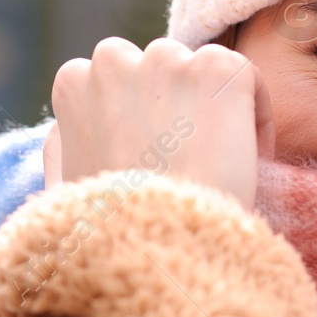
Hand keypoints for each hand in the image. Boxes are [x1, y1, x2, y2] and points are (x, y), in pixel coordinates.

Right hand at [43, 37, 273, 211]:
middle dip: (172, 101)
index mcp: (73, 84)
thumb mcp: (63, 186)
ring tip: (214, 165)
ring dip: (209, 106)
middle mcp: (113, 61)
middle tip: (186, 160)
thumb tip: (66, 129)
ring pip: (199, 71)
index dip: (137, 121)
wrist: (155, 255)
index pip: (115, 82)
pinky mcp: (216, 71)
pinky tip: (246, 160)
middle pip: (157, 67)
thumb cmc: (109, 234)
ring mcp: (166, 62)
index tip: (152, 161)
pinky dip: (254, 116)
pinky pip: (246, 79)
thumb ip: (63, 145)